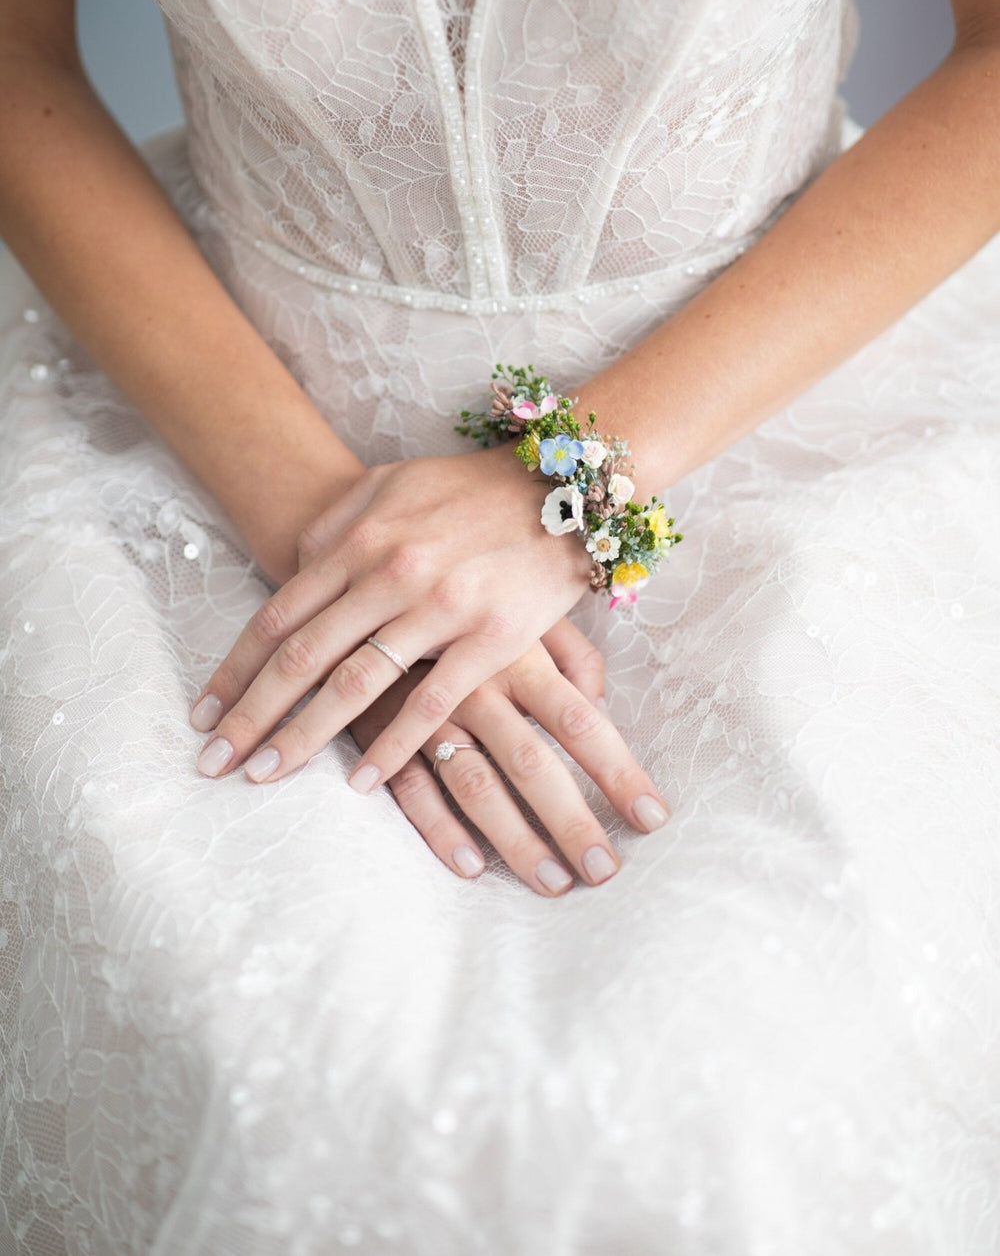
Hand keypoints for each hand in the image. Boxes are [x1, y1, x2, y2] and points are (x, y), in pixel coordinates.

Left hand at [191, 448, 592, 790]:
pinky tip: (360, 782)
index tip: (205, 714)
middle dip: (252, 715)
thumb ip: (336, 524)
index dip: (237, 670)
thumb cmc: (468, 489)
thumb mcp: (390, 484)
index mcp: (360, 542)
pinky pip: (431, 704)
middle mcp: (390, 575)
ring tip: (265, 776)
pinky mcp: (493, 638)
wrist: (562, 485)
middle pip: (303, 657)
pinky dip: (393, 747)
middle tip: (214, 762)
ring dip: (304, 737)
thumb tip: (293, 562)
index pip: (280, 616)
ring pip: (356, 685)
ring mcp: (441, 608)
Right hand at [347, 617, 669, 894]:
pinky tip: (471, 866)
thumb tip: (601, 702)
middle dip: (572, 823)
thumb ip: (569, 651)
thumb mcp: (518, 609)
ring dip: (515, 839)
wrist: (361, 587)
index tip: (652, 818)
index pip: (582, 722)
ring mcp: (426, 711)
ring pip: (476, 784)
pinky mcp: (383, 730)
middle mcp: (478, 685)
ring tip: (552, 882)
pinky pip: (412, 787)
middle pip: (533, 764)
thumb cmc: (459, 603)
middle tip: (604, 872)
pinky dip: (440, 828)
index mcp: (519, 654)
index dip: (618, 773)